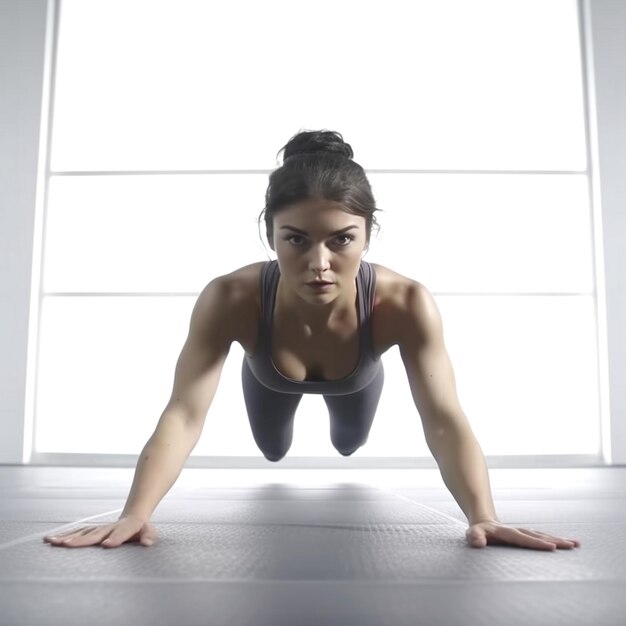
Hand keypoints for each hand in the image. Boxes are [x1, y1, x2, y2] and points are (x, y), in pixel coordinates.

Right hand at [43, 514, 156, 548]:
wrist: (132, 516)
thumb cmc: (140, 529)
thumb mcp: (149, 531)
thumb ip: (149, 536)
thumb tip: (147, 542)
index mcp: (125, 528)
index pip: (121, 533)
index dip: (115, 539)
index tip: (107, 545)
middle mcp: (108, 528)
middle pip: (94, 534)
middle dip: (80, 540)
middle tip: (66, 545)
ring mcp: (98, 529)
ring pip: (81, 533)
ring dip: (66, 537)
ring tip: (51, 541)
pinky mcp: (91, 531)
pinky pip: (76, 534)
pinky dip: (63, 536)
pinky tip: (49, 539)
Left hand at [466, 520, 580, 550]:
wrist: (484, 522)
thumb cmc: (477, 532)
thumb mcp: (472, 534)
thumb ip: (474, 537)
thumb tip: (479, 542)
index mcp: (505, 532)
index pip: (522, 538)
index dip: (536, 543)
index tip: (551, 547)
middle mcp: (517, 530)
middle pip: (537, 535)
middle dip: (555, 540)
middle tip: (571, 545)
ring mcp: (524, 532)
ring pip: (543, 535)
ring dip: (559, 539)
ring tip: (576, 544)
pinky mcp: (527, 535)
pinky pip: (543, 537)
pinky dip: (556, 539)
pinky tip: (569, 543)